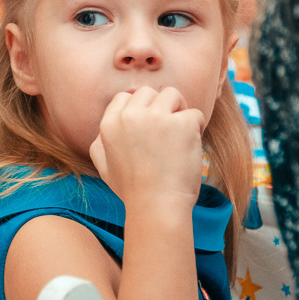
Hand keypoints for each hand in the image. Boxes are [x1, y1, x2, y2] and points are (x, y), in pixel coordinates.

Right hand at [88, 86, 203, 213]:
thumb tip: (111, 121)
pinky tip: (192, 146)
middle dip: (160, 106)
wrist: (156, 207)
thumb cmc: (132, 190)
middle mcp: (130, 115)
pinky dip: (197, 128)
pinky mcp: (181, 124)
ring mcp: (156, 117)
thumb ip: (101, 140)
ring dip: (179, 111)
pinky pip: (195, 114)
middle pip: (149, 92)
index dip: (140, 108)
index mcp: (109, 124)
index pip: (125, 97)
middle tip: (168, 129)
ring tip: (181, 133)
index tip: (150, 125)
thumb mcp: (104, 166)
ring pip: (172, 94)